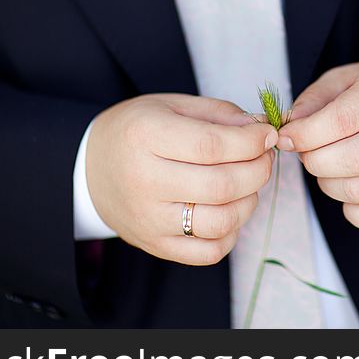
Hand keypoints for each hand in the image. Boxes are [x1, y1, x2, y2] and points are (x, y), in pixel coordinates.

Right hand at [86, 94, 276, 264]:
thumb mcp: (173, 105)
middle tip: (264, 157)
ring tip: (248, 183)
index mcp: (145, 136)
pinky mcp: (155, 245)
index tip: (267, 135)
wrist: (92, 168)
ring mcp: (148, 219)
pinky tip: (229, 210)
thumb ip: (220, 114)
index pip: (213, 146)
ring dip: (249, 201)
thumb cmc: (138, 131)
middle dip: (258, 169)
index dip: (251, 142)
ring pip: (220, 221)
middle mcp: (143, 181)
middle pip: (222, 185)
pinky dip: (231, 233)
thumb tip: (261, 129)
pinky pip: (209, 252)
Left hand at [278, 60, 358, 231]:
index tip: (286, 138)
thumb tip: (289, 130)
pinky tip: (351, 187)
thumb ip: (313, 101)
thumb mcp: (347, 81)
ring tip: (330, 168)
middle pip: (353, 159)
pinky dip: (352, 210)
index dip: (305, 134)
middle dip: (315, 161)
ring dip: (329, 184)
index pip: (343, 119)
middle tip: (309, 153)